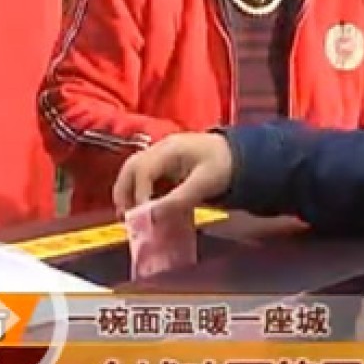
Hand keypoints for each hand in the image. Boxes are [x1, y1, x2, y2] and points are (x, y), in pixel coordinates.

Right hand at [113, 132, 233, 220]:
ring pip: (134, 170)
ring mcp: (162, 154)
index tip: (142, 215)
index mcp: (170, 149)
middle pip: (131, 166)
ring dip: (128, 190)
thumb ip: (179, 199)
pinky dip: (139, 190)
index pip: (143, 170)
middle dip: (124, 191)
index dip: (139, 193)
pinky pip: (145, 175)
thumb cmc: (224, 165)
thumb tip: (154, 215)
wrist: (240, 155)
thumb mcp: (205, 183)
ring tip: (127, 213)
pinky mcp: (166, 163)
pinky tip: (142, 207)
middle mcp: (161, 148)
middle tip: (123, 215)